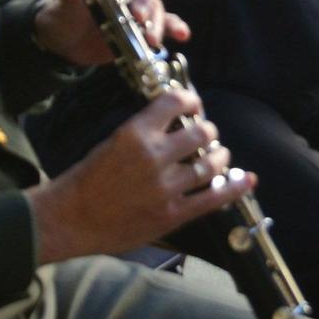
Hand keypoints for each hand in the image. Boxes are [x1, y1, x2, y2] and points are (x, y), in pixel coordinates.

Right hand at [26, 89, 247, 264]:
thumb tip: (171, 124)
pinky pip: (213, 198)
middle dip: (208, 131)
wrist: (71, 218)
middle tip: (206, 135)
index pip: (175, 103)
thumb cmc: (86, 181)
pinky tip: (246, 180)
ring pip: (211, 164)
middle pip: (201, 133)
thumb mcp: (110, 143)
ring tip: (219, 156)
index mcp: (135, 133)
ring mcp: (166, 187)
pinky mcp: (172, 213)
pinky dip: (234, 188)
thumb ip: (142, 133)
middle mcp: (154, 156)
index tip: (194, 105)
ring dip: (220, 156)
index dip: (191, 100)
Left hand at [32, 0, 188, 66]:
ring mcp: (139, 3)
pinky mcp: (146, 24)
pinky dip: (175, 27)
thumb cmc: (65, 12)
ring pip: (156, 5)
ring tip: (150, 38)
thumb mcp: (62, 3)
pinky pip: (166, 22)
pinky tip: (182, 35)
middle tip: (137, 14)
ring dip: (156, 20)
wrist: (67, 40)